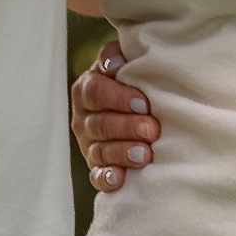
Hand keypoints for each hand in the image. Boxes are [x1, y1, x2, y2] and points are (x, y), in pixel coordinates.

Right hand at [72, 47, 158, 194]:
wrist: (137, 106)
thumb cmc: (134, 81)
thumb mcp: (125, 63)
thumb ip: (116, 56)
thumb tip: (115, 62)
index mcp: (87, 90)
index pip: (95, 92)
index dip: (118, 98)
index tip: (144, 103)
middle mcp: (83, 118)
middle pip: (99, 124)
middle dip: (126, 127)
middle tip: (152, 129)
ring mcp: (89, 145)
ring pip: (100, 151)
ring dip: (122, 153)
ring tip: (145, 154)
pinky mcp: (97, 168)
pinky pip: (97, 176)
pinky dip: (107, 178)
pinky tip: (120, 179)